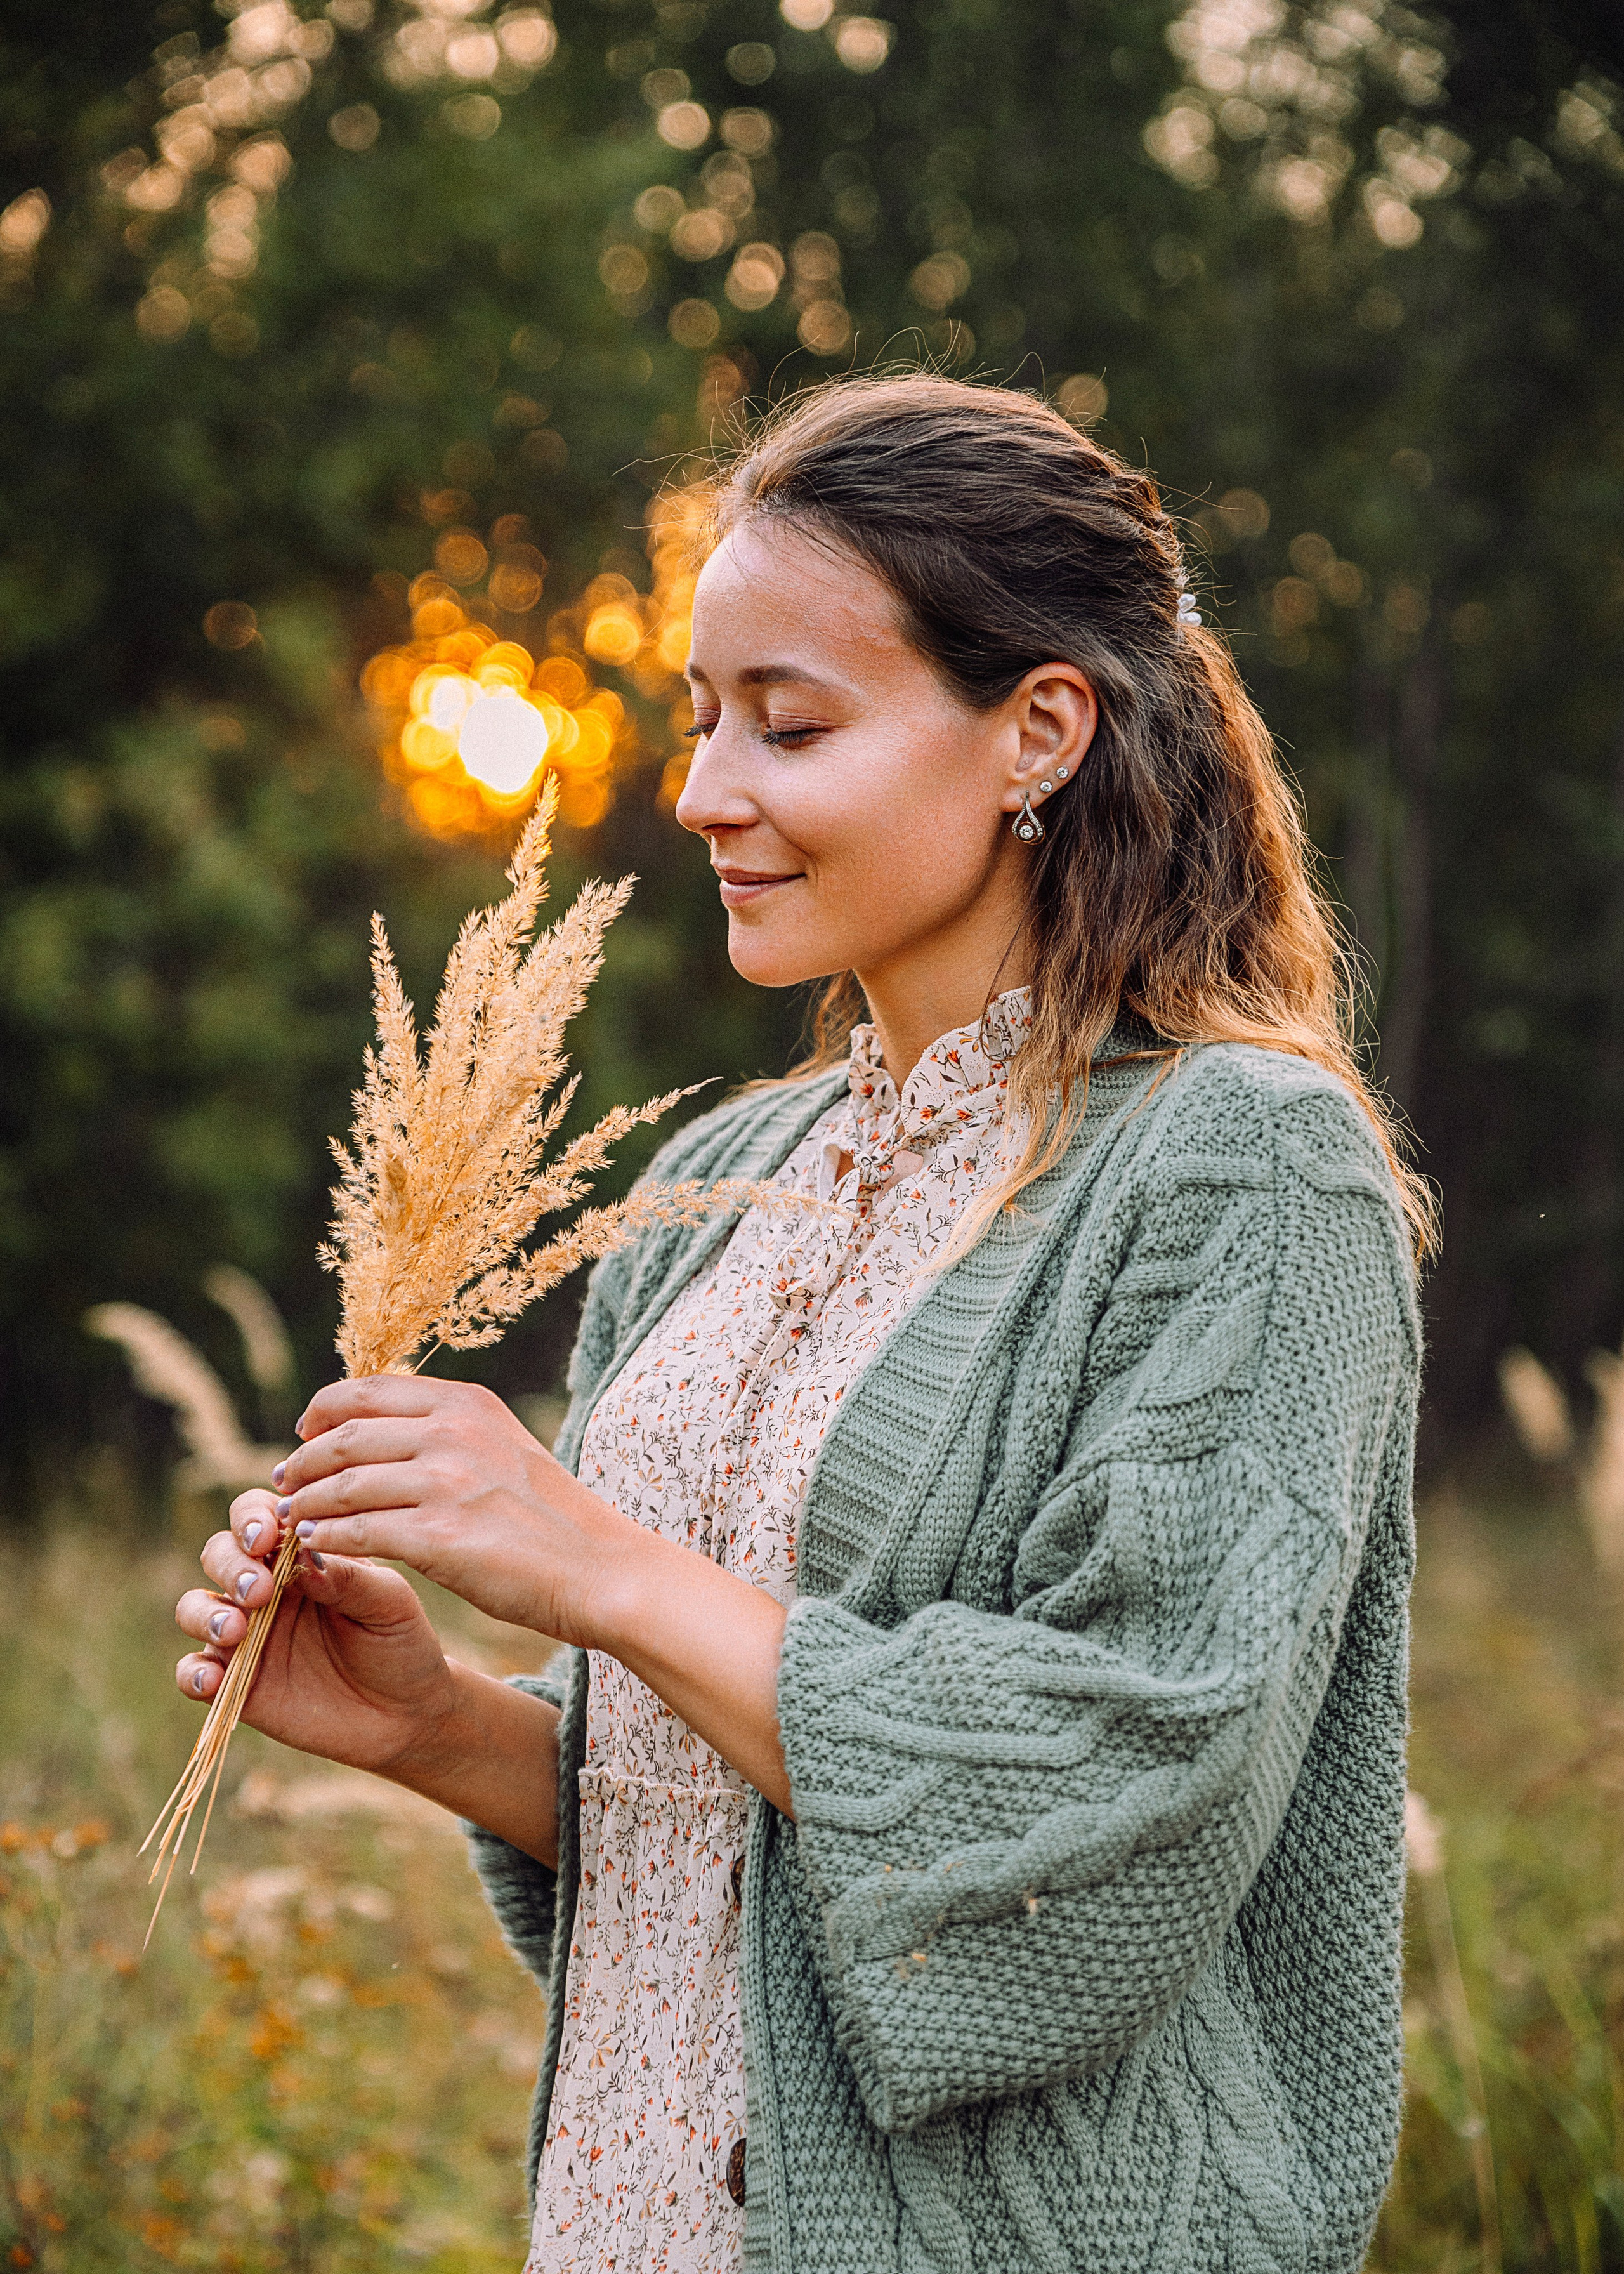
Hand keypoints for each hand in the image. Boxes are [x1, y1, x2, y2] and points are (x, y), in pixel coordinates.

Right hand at [173, 1488, 459, 1779]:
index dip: (251, 1518)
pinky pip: (193, 1672)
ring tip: (234, 1629)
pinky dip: (192, 1673)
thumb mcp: (388, 1603)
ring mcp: (245, 1635)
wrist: (406, 1712)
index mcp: (300, 1555)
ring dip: (203, 1612)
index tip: (268, 1535)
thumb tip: (303, 1556)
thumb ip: (347, 1577)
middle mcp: (265, 1588)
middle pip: (219, 1554)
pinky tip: (211, 1679)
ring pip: (194, 1607)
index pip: (258, 1517)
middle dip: (229, 1564)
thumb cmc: (401, 1642)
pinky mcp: (237, 1683)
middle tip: (259, 1589)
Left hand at [277, 1375, 795, 1814]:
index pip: (369, 1388)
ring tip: (286, 1520)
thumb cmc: (551, 1518)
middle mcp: (454, 1431)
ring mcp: (446, 1482)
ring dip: (303, 1502)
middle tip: (283, 1481)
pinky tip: (310, 1549)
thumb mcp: (505, 1447)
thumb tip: (389, 1431)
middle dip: (303, 1459)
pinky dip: (323, 1539)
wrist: (600, 1569)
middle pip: (346, 1434)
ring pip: (342, 1484)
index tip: (305, 1433)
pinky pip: (356, 1532)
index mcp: (468, 1403)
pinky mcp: (439, 1536)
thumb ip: (452, 1432)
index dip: (324, 1409)